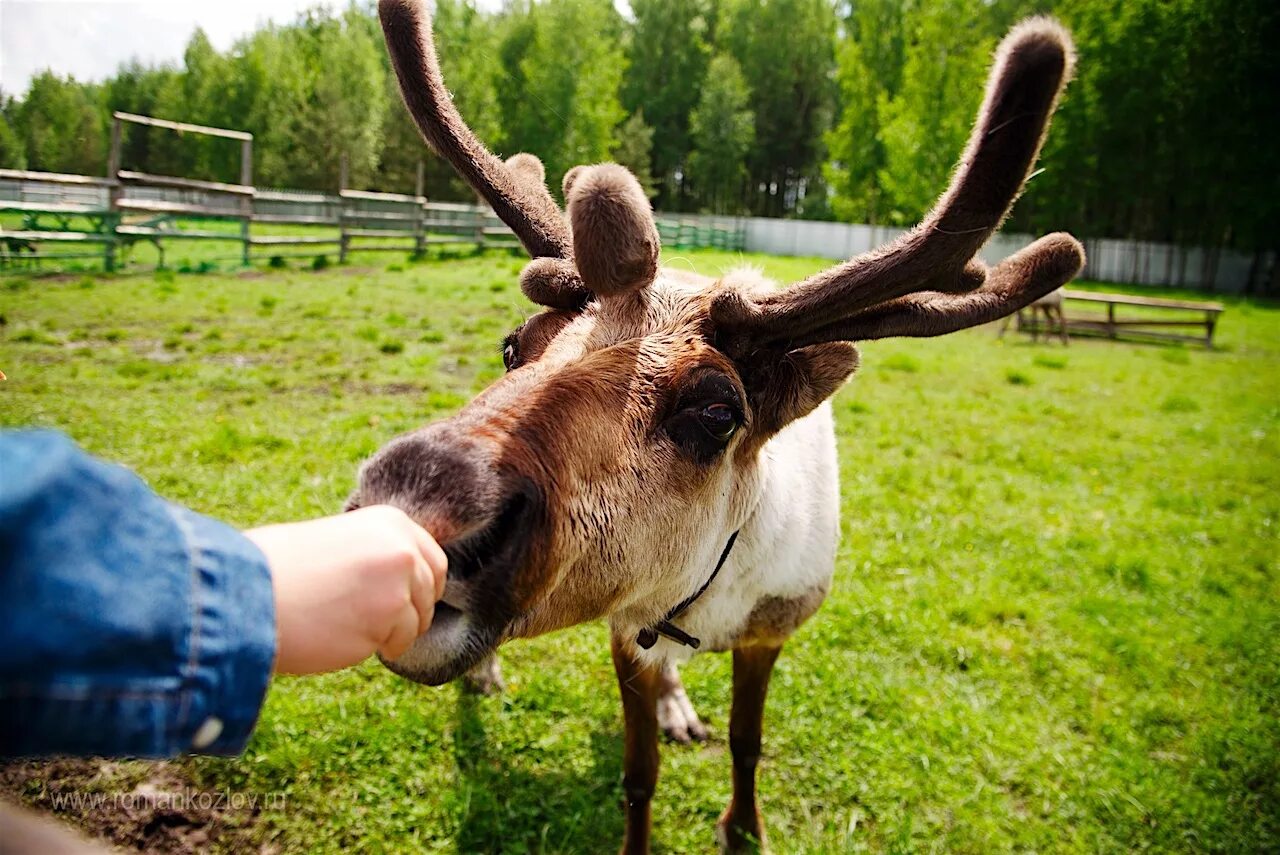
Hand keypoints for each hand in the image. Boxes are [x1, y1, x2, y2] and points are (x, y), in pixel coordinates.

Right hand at [245, 505, 446, 674]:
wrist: (248, 592)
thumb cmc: (282, 570)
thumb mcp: (341, 543)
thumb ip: (378, 555)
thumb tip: (410, 582)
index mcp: (391, 522)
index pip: (432, 561)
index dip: (416, 586)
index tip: (394, 598)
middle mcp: (402, 548)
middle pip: (430, 592)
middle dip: (408, 610)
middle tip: (370, 619)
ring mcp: (398, 583)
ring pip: (418, 621)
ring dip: (389, 631)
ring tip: (344, 622)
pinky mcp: (388, 618)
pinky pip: (399, 643)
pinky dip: (376, 647)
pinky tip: (343, 634)